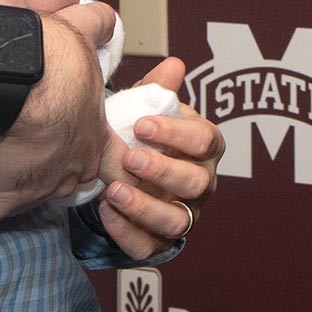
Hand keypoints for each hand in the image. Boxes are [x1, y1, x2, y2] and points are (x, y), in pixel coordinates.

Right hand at [0, 13, 111, 227]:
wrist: (18, 79)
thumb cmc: (55, 58)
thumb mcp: (81, 34)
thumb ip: (97, 27)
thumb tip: (105, 18)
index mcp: (96, 137)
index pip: (114, 162)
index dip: (106, 161)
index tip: (92, 158)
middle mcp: (74, 169)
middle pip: (70, 182)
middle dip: (56, 175)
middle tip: (35, 163)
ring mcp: (41, 187)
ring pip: (31, 197)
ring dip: (14, 190)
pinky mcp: (6, 194)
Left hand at [93, 57, 224, 261]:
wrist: (127, 172)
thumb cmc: (144, 138)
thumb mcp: (149, 111)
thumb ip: (158, 90)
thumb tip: (173, 65)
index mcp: (205, 148)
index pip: (205, 141)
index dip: (176, 134)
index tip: (142, 124)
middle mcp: (200, 183)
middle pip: (196, 183)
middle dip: (163, 171)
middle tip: (130, 158)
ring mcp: (183, 215)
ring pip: (177, 222)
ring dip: (145, 207)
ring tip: (113, 190)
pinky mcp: (159, 242)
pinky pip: (149, 246)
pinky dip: (127, 232)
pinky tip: (106, 211)